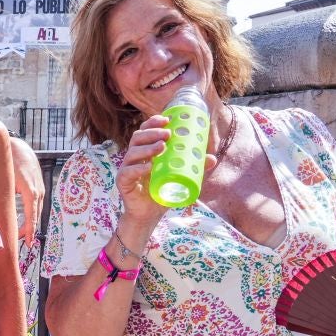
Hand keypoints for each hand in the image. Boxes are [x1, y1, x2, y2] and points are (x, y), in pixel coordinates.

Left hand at [9, 135, 45, 245]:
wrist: (16, 145)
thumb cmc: (6, 160)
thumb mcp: (1, 178)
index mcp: (29, 190)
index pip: (32, 215)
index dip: (29, 231)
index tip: (28, 243)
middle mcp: (38, 189)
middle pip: (35, 215)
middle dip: (28, 230)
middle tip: (18, 242)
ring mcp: (40, 187)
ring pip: (36, 209)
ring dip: (29, 222)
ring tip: (20, 234)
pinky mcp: (38, 185)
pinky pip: (36, 203)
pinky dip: (31, 213)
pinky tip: (24, 220)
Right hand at [114, 115, 216, 232]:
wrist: (148, 215)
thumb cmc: (162, 192)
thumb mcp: (180, 178)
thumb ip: (194, 168)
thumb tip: (212, 158)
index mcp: (145, 152)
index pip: (145, 132)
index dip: (153, 123)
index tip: (167, 119)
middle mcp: (134, 157)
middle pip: (138, 138)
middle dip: (152, 132)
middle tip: (168, 134)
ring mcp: (127, 169)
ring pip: (132, 152)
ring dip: (146, 147)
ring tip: (161, 147)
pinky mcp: (122, 182)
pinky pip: (127, 172)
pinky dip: (138, 169)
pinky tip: (148, 168)